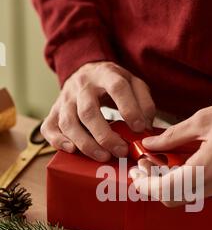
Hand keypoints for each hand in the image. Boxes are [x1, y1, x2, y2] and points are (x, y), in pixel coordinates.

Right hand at [41, 61, 155, 160]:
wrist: (86, 72)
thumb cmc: (113, 85)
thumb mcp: (134, 84)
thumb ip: (144, 103)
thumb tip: (144, 128)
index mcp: (105, 75)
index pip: (116, 87)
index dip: (129, 109)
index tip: (139, 128)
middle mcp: (82, 86)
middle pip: (88, 111)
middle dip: (105, 135)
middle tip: (121, 151)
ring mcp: (65, 99)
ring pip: (68, 123)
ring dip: (86, 143)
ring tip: (103, 157)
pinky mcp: (54, 111)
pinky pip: (49, 127)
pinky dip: (57, 141)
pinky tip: (71, 150)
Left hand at [131, 86, 211, 203]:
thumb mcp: (203, 119)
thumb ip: (172, 136)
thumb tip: (149, 144)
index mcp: (209, 167)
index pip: (167, 189)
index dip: (146, 186)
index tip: (136, 175)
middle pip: (175, 199)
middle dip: (154, 186)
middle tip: (144, 166)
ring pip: (188, 197)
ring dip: (169, 185)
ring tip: (159, 162)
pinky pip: (203, 190)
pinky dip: (186, 182)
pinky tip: (180, 164)